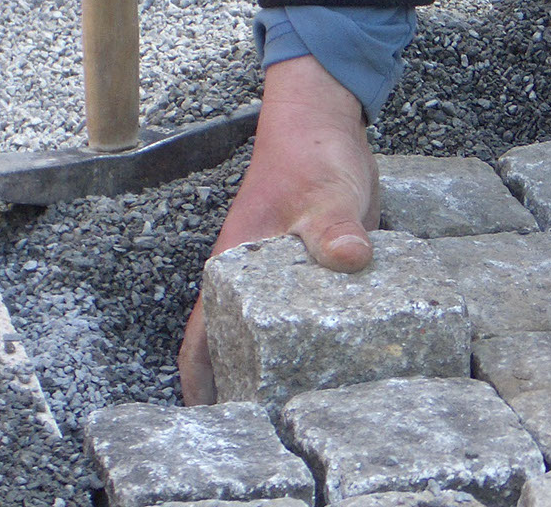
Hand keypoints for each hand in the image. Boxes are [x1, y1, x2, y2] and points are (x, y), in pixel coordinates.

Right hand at [178, 55, 379, 404]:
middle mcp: (252, 280)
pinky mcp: (313, 271)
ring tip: (306, 410)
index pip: (203, 337)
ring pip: (273, 333)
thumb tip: (350, 257)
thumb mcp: (327, 194)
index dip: (199, 383)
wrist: (326, 120)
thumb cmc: (312, 155)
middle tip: (271, 431)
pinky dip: (315, 340)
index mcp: (236, 268)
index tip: (208, 423)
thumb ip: (335, 228)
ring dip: (281, 366)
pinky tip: (342, 365)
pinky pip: (307, 314)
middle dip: (244, 388)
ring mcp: (282, 277)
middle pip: (235, 346)